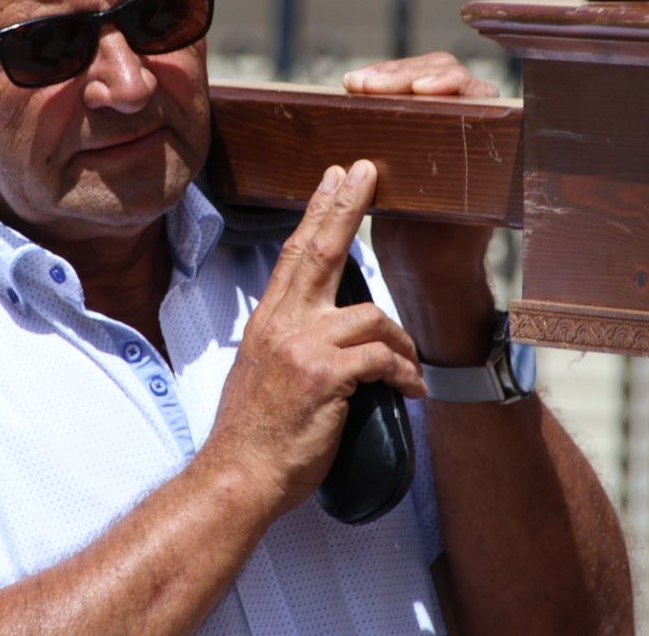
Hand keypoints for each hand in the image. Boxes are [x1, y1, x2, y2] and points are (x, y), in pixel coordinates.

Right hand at [201, 160, 423, 518]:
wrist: (239, 475)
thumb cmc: (254, 435)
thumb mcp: (260, 372)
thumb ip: (288, 343)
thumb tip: (322, 337)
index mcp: (268, 322)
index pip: (294, 254)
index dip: (317, 211)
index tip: (333, 178)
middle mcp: (282, 325)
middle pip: (322, 251)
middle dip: (346, 206)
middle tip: (366, 171)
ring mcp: (302, 347)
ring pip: (370, 316)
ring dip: (400, 341)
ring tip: (407, 369)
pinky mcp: (324, 376)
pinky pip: (381, 359)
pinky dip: (403, 373)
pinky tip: (409, 391)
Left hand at [343, 52, 502, 364]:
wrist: (424, 263)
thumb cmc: (400, 214)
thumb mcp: (384, 165)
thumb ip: (374, 130)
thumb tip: (340, 94)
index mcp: (430, 116)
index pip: (414, 74)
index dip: (386, 71)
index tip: (351, 84)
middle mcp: (462, 116)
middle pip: (438, 69)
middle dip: (400, 72)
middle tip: (364, 86)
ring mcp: (482, 128)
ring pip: (460, 79)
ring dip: (423, 76)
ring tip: (384, 89)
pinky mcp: (495, 144)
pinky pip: (483, 103)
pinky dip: (455, 89)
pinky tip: (425, 94)